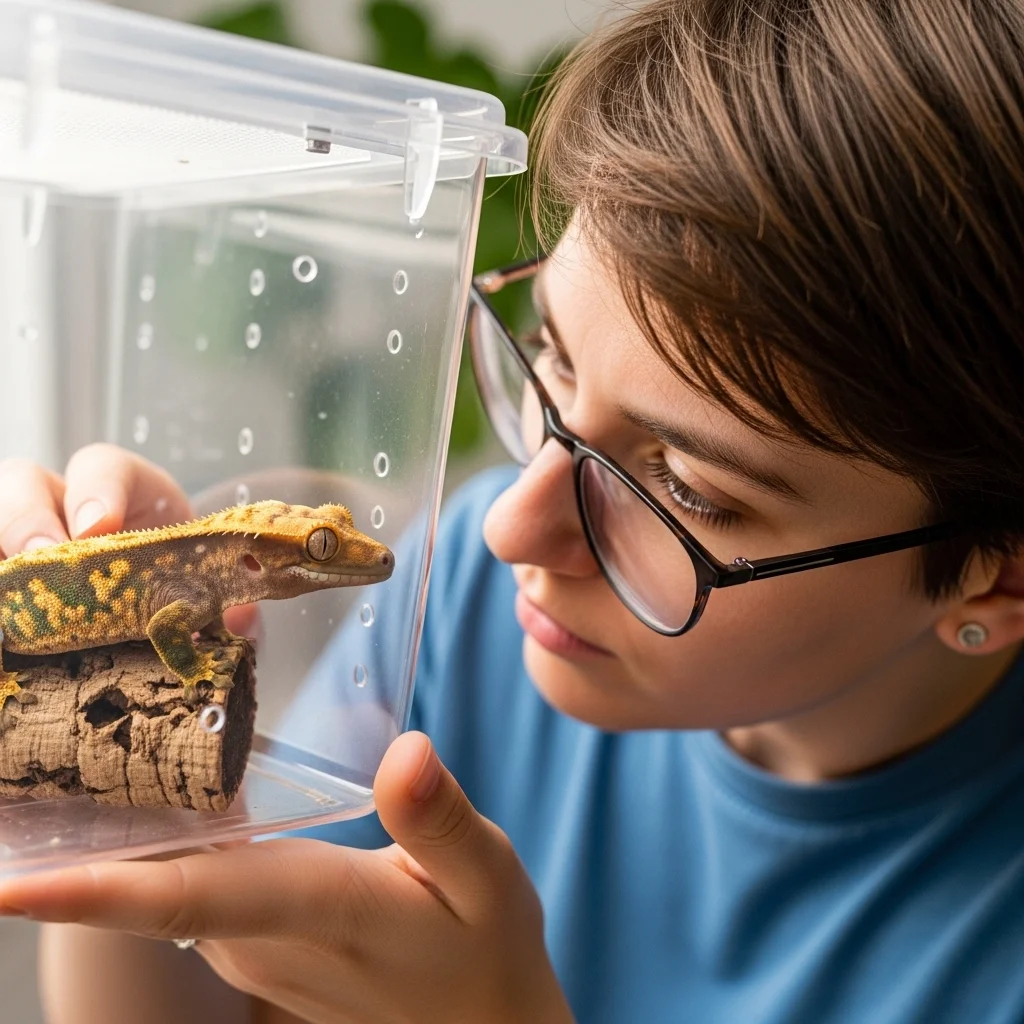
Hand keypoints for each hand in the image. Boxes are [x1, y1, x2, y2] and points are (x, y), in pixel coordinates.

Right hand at [0, 444, 258, 638]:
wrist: (158, 591)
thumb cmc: (175, 571)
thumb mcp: (197, 570)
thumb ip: (223, 595)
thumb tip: (243, 624)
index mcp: (122, 490)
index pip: (100, 467)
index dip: (96, 491)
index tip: (99, 527)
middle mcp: (63, 502)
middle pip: (23, 483)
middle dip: (27, 518)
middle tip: (44, 560)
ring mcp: (30, 533)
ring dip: (4, 551)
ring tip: (10, 600)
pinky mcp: (14, 570)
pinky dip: (0, 588)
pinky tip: (8, 620)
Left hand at [0, 732, 573, 1023]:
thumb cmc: (484, 949)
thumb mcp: (487, 879)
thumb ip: (439, 821)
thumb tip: (408, 750)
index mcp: (322, 911)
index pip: (196, 900)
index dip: (101, 892)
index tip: (12, 884)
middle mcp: (264, 941)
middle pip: (156, 878)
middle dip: (101, 805)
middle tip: (69, 719)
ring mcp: (251, 952)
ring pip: (166, 880)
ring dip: (132, 812)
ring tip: (120, 718)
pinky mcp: (254, 948)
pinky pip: (191, 884)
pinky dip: (174, 829)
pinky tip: (180, 771)